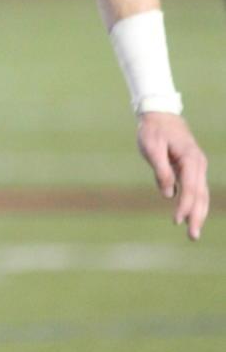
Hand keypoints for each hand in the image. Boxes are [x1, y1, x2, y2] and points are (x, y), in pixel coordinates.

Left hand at [136, 112, 208, 239]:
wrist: (160, 114)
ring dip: (198, 213)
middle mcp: (198, 164)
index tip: (178, 221)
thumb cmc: (153, 130)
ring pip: (201, 194)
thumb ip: (160, 169)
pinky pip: (195, 190)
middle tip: (192, 236)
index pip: (191, 188)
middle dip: (197, 216)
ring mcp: (197, 167)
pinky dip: (194, 204)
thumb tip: (168, 193)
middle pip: (200, 195)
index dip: (185, 206)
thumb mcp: (151, 147)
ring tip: (192, 233)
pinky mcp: (191, 169)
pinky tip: (190, 216)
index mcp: (190, 158)